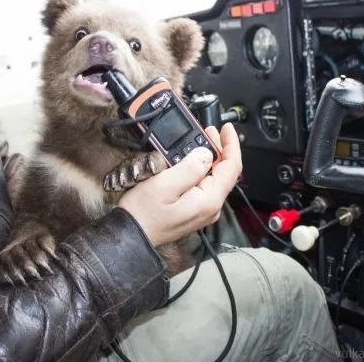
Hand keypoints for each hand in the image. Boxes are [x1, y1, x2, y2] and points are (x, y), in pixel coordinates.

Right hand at [118, 123, 241, 246]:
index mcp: (209, 200)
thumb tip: (206, 154)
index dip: (231, 145)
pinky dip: (203, 169)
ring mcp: (204, 210)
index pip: (231, 167)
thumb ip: (190, 168)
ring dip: (211, 158)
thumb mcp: (165, 184)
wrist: (132, 235)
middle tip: (209, 131)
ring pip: (216, 178)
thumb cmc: (144, 213)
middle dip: (221, 149)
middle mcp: (211, 207)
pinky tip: (193, 160)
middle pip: (225, 172)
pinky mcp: (195, 210)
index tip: (227, 128)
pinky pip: (206, 185)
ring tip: (201, 141)